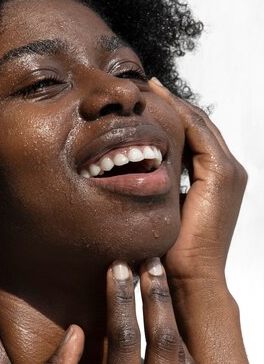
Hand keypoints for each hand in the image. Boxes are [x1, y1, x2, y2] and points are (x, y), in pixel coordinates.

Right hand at [43, 259, 197, 363]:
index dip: (121, 299)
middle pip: (163, 339)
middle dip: (156, 296)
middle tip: (150, 262)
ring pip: (182, 353)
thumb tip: (77, 330)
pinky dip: (180, 343)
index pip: (124, 339)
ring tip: (160, 283)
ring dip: (171, 316)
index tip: (118, 269)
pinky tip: (170, 323)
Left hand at [149, 78, 246, 283]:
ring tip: (150, 87)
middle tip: (147, 86)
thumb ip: (162, 187)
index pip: (195, 136)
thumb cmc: (174, 252)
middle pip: (199, 124)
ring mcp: (229, 171)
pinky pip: (198, 133)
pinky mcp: (222, 174)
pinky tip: (158, 102)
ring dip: (174, 103)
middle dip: (173, 103)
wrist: (192, 278)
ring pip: (199, 123)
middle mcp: (230, 170)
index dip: (172, 116)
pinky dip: (179, 115)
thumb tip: (134, 173)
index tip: (147, 101)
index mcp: (218, 178)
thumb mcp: (167, 210)